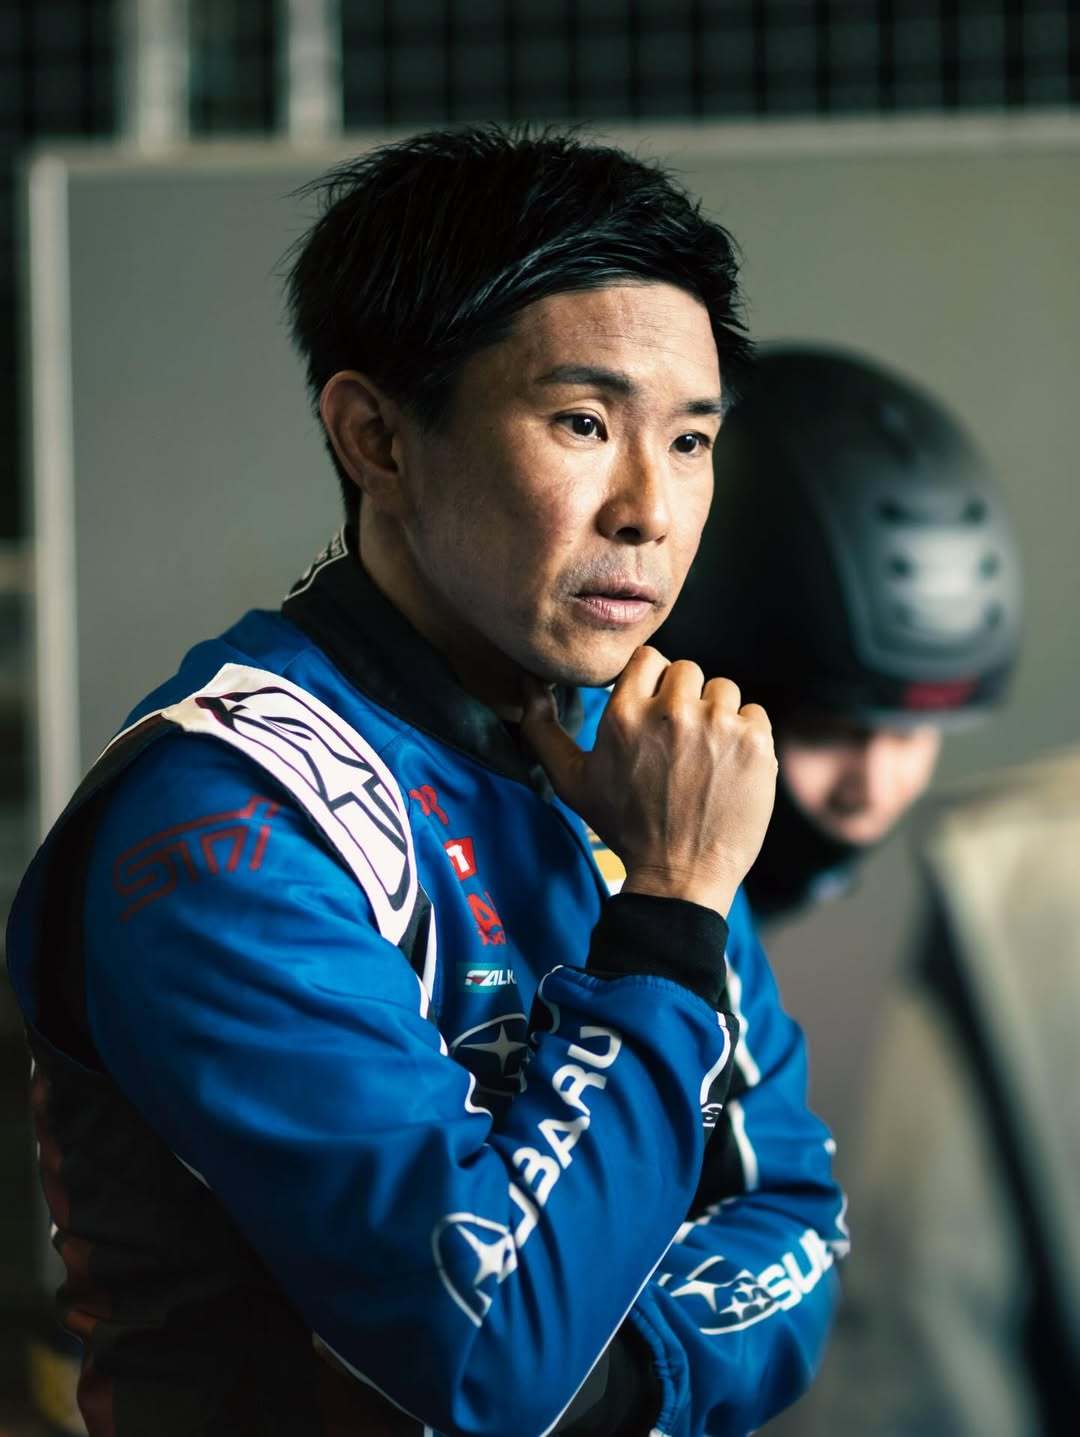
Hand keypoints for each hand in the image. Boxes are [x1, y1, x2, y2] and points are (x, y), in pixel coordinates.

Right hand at [521, 647, 776, 916]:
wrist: (680, 877)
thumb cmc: (622, 828)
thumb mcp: (571, 780)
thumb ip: (542, 727)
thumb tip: (527, 680)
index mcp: (626, 714)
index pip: (648, 658)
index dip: (652, 682)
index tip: (653, 712)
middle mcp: (673, 712)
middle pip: (687, 670)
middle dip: (683, 699)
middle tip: (678, 741)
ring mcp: (719, 726)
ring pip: (723, 689)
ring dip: (716, 715)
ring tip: (705, 755)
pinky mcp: (755, 744)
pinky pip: (754, 714)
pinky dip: (745, 735)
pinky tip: (729, 766)